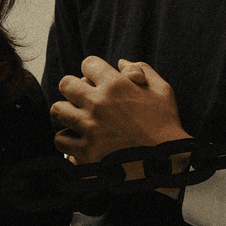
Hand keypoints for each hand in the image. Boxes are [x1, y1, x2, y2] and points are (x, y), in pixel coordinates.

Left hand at [52, 58, 188, 160]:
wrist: (166, 164)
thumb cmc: (167, 125)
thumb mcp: (162, 91)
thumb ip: (142, 70)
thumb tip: (121, 62)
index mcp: (116, 85)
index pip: (88, 64)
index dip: (93, 70)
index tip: (97, 79)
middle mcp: (98, 103)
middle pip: (66, 84)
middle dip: (73, 88)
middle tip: (82, 98)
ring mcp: (90, 127)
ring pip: (58, 110)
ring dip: (67, 112)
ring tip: (77, 118)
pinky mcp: (86, 151)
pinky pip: (60, 139)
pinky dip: (67, 139)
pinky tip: (78, 139)